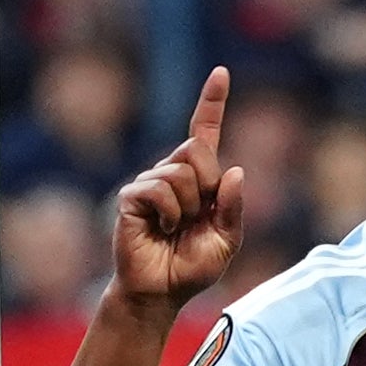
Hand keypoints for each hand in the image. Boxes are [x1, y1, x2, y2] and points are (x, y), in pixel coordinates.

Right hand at [109, 66, 245, 310]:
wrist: (161, 292)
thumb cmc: (192, 267)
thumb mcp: (227, 240)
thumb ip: (232, 207)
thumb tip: (235, 170)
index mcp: (199, 179)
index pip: (205, 132)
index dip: (212, 102)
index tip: (221, 73)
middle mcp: (172, 173)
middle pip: (196, 148)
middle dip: (207, 183)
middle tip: (198, 216)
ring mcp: (149, 183)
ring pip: (181, 172)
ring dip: (188, 207)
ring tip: (176, 229)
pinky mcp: (131, 197)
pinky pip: (159, 190)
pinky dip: (170, 214)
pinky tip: (162, 230)